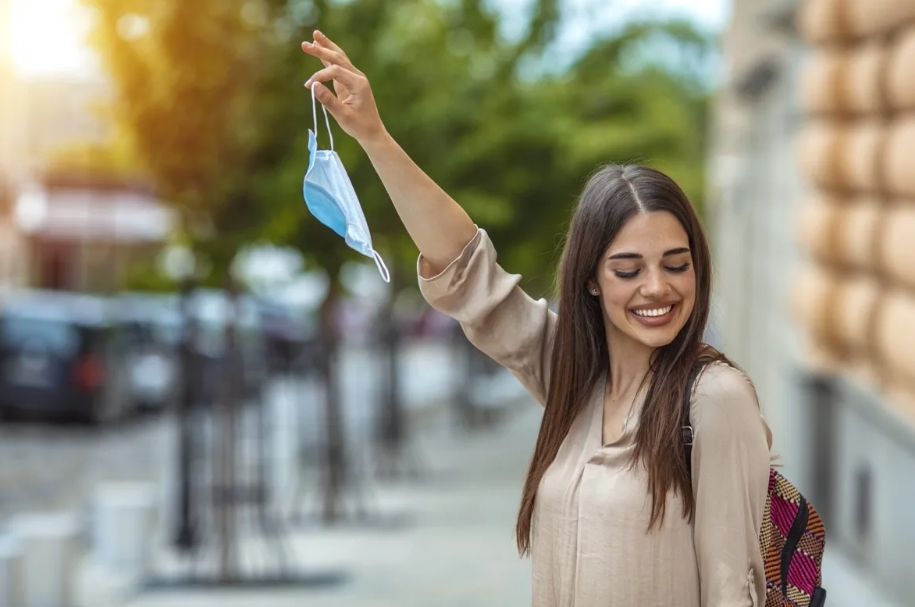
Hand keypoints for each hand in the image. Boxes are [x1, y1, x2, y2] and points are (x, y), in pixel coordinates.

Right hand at [302, 31, 385, 146]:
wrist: (372, 132)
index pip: (335, 71)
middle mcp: (358, 77)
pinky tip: (320, 48)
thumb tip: (313, 85)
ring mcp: (354, 78)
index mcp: (358, 83)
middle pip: (338, 58)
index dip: (320, 75)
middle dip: (322, 50)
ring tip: (315, 35)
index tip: (308, 85)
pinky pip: (338, 65)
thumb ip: (328, 100)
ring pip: (339, 57)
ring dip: (326, 47)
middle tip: (305, 44)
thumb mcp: (343, 116)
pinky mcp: (350, 81)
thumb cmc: (359, 126)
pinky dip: (328, 57)